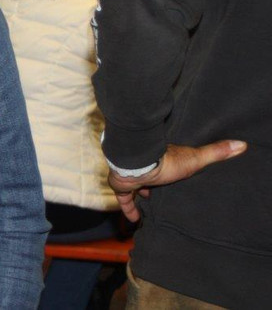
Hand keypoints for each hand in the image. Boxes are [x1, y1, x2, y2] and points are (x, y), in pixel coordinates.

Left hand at [108, 141, 246, 221]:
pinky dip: (129, 209)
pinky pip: (124, 199)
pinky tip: (136, 220)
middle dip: (158, 185)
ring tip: (154, 207)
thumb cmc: (166, 161)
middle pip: (153, 177)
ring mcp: (134, 176)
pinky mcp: (123, 186)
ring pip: (137, 186)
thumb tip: (242, 144)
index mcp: (164, 160)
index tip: (179, 179)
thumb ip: (215, 153)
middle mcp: (147, 167)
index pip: (169, 166)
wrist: (137, 165)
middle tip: (166, 197)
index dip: (174, 172)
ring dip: (143, 195)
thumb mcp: (195, 159)